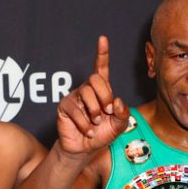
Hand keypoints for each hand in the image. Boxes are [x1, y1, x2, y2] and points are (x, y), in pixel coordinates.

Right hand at [57, 35, 129, 154]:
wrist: (85, 149)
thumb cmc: (102, 135)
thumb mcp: (119, 126)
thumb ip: (123, 114)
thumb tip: (117, 101)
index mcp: (101, 91)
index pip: (101, 68)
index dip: (102, 53)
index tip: (102, 39)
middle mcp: (87, 90)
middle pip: (95, 79)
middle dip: (104, 96)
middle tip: (107, 112)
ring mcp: (74, 97)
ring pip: (86, 93)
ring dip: (95, 111)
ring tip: (96, 123)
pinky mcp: (64, 107)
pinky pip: (75, 110)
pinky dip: (85, 124)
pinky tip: (87, 131)